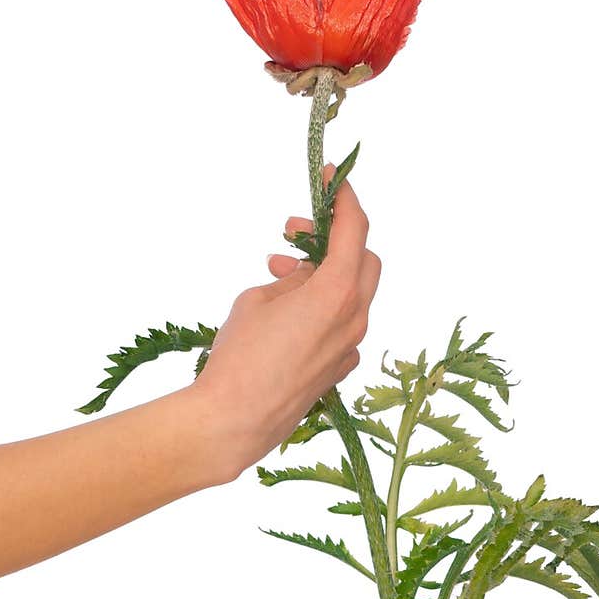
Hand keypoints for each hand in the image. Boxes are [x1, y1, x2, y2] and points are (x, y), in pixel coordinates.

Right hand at [196, 169, 380, 476]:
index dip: (346, 197)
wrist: (234, 421)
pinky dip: (321, 310)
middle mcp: (354, 319)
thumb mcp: (258, 300)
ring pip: (352, 294)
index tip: (334, 176)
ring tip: (277, 275)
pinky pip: (342, 326)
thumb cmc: (239, 358)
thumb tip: (307, 280)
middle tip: (294, 235)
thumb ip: (293, 281)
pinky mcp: (339, 370)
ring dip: (321, 276)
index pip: (356, 228)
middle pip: (363, 260)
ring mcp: (350, 347)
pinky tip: (287, 318)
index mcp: (337, 292)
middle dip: (333, 239)